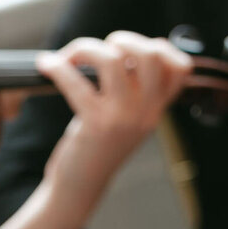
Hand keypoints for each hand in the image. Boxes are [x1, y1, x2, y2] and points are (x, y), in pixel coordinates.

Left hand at [39, 30, 189, 216]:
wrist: (78, 189)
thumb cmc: (96, 149)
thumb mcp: (125, 121)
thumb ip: (133, 92)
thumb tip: (120, 51)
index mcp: (156, 111)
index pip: (181, 68)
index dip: (160, 48)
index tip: (132, 52)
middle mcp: (145, 114)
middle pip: (150, 54)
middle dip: (121, 39)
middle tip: (98, 51)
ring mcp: (122, 119)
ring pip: (112, 60)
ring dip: (86, 48)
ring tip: (70, 57)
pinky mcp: (95, 124)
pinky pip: (76, 82)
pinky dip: (58, 67)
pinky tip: (46, 66)